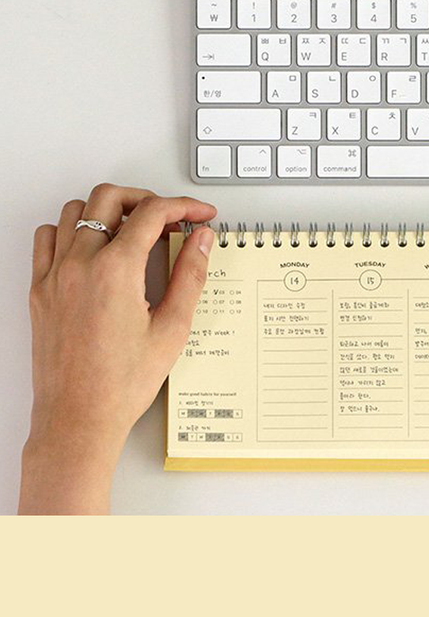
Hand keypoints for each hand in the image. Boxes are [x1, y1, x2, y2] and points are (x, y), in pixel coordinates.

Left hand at [20, 184, 215, 513]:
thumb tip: (201, 241)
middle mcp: (80, 265)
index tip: (199, 214)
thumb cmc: (121, 384)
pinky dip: (70, 231)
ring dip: (107, 211)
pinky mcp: (39, 290)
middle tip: (169, 216)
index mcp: (116, 271)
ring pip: (75, 211)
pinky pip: (47, 239)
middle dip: (145, 198)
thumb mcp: (173, 328)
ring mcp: (54, 275)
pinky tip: (93, 247)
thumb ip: (190, 275)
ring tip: (133, 229)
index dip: (183, 206)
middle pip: (109, 198)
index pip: (153, 213)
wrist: (78, 418)